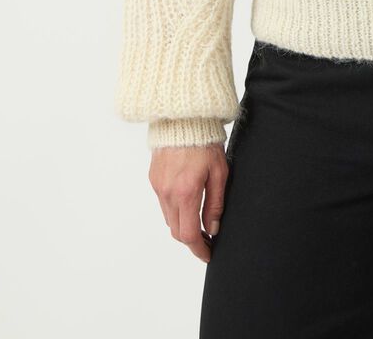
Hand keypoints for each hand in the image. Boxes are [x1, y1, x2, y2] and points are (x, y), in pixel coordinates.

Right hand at [149, 143, 228, 262]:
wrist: (184, 118)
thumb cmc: (205, 142)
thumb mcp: (219, 172)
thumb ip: (215, 203)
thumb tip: (213, 229)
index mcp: (186, 192)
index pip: (189, 234)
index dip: (199, 249)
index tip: (208, 254)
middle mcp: (167, 193)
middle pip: (176, 231)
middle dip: (192, 240)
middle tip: (207, 240)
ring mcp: (158, 186)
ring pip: (169, 219)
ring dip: (183, 225)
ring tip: (199, 222)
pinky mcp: (153, 179)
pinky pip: (163, 204)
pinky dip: (175, 210)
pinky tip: (187, 203)